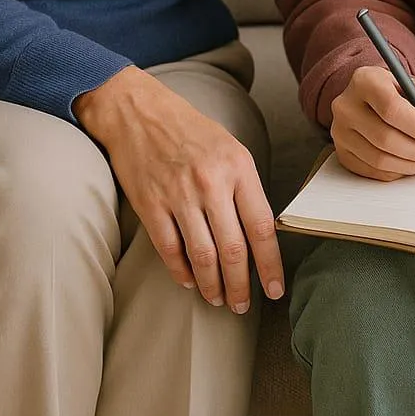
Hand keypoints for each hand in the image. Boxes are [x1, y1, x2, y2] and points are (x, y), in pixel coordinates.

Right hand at [73, 66, 282, 312]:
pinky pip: (170, 250)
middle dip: (241, 286)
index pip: (262, 227)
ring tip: (218, 298)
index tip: (275, 289)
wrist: (139, 111)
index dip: (271, 264)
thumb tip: (259, 234)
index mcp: (238, 167)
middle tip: (242, 304)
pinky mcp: (150, 204)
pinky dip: (181, 272)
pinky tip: (190, 281)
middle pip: (233, 250)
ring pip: (202, 256)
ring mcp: (178, 195)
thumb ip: (245, 188)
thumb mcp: (230, 148)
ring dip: (212, 285)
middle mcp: (211, 183)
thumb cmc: (190, 130)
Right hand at [330, 65, 414, 181]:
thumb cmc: (405, 97)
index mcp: (366, 80)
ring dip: (412, 165)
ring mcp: (340, 131)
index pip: (391, 108)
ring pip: (379, 158)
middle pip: (384, 137)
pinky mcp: (342, 153)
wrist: (378, 103)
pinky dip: (398, 172)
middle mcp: (346, 104)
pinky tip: (412, 163)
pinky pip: (373, 172)